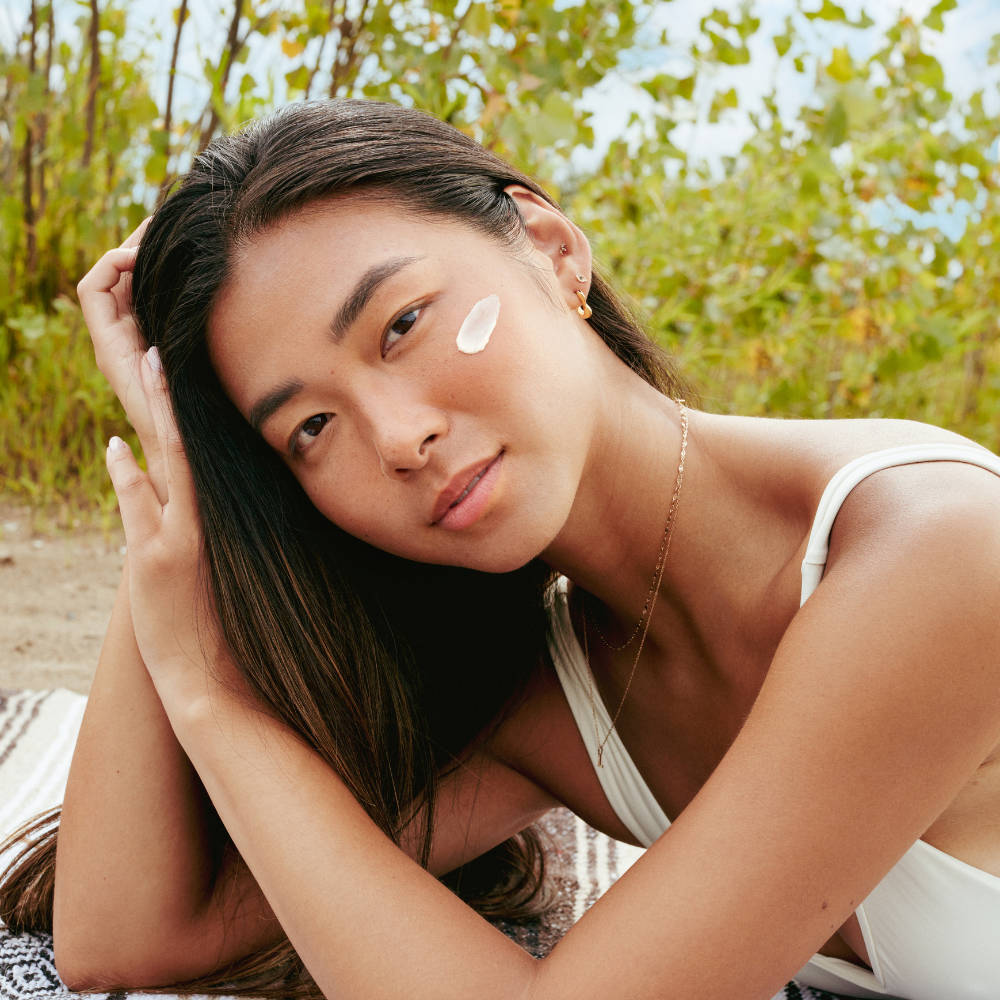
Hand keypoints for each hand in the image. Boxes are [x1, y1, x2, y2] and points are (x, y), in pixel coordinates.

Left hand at [78, 220, 167, 502]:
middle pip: (111, 281)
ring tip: (177, 238)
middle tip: (166, 223)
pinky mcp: (154, 350)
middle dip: (133, 248)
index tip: (150, 250)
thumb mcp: (167, 417)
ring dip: (149, 262)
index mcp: (114, 352)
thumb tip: (152, 350)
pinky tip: (191, 273)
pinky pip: (149, 305)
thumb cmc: (177, 446)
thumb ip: (159, 387)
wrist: (178, 469)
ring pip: (131, 290)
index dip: (115, 260)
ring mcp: (136, 347)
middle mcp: (118, 345)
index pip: (95, 288)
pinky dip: (163, 281)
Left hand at [104, 348, 215, 699]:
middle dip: (169, 396)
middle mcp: (202, 521)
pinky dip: (125, 474)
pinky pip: (140, 504)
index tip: (180, 373)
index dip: (188, 412)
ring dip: (155, 412)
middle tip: (161, 349)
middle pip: (186, 444)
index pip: (202, 455)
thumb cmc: (217, 627)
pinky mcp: (156, 559)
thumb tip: (172, 502)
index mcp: (218, 522)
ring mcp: (179, 537)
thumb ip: (196, 532)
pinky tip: (116, 446)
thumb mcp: (216, 573)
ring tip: (145, 367)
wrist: (211, 678)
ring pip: (168, 460)